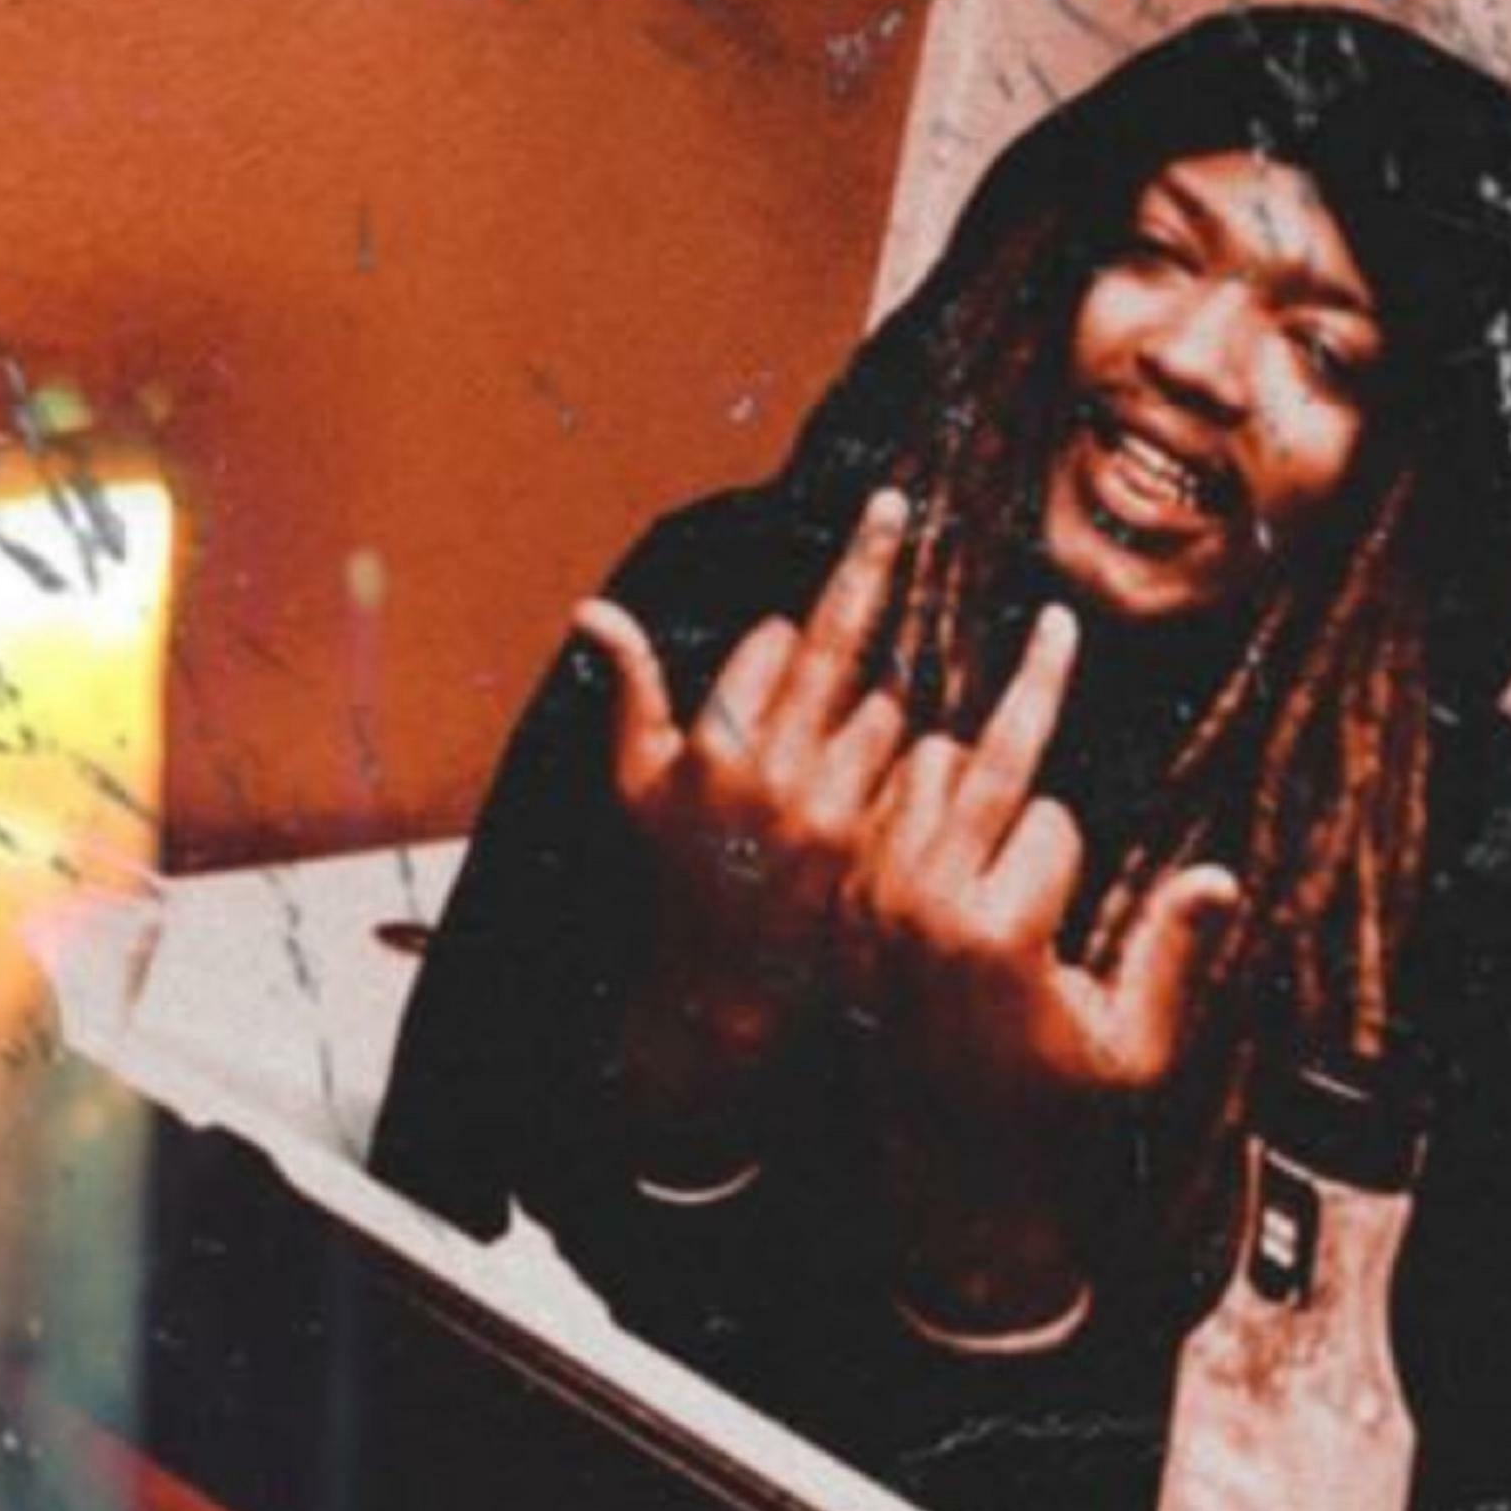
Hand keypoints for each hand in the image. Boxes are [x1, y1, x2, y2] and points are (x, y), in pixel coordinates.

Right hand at [574, 491, 912, 1135]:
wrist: (725, 988)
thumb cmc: (675, 873)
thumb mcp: (638, 783)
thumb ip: (630, 688)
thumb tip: (593, 607)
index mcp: (713, 748)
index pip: (773, 640)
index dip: (779, 640)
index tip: (782, 647)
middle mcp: (773, 773)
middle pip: (839, 648)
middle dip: (867, 573)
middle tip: (890, 522)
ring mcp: (832, 812)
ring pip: (885, 710)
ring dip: (877, 711)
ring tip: (851, 752)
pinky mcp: (879, 850)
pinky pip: (916, 773)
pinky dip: (909, 768)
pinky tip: (892, 789)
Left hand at [849, 602, 1239, 1323]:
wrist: (944, 1182)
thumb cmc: (1055, 1116)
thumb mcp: (1134, 1053)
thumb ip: (1173, 959)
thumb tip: (1221, 879)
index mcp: (998, 935)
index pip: (1050, 818)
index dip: (1075, 845)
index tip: (1074, 894)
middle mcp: (923, 907)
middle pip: (977, 767)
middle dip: (1023, 719)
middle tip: (1053, 626)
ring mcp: (871, 905)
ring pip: (917, 774)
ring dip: (956, 756)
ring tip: (984, 733)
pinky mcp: (841, 911)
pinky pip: (871, 808)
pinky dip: (898, 776)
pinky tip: (917, 753)